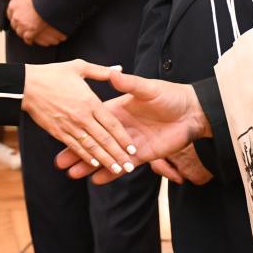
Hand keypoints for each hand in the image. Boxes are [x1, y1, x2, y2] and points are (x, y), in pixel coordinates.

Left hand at [0, 0, 61, 44]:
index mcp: (12, 6)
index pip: (10, 13)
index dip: (14, 14)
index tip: (19, 15)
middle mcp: (16, 16)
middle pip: (14, 23)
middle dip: (18, 24)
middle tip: (25, 23)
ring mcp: (23, 25)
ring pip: (20, 32)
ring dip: (23, 32)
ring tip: (28, 31)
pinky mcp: (31, 31)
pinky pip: (28, 39)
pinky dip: (29, 40)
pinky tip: (32, 40)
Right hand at [22, 60, 136, 174]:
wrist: (26, 85)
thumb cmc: (53, 74)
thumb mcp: (79, 67)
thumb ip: (102, 71)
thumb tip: (119, 69)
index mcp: (90, 101)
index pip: (111, 123)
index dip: (123, 137)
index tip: (133, 148)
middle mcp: (82, 116)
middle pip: (104, 139)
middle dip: (118, 154)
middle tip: (129, 166)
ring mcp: (69, 126)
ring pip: (91, 147)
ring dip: (105, 160)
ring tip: (117, 170)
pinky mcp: (58, 132)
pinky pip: (75, 146)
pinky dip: (85, 156)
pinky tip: (95, 165)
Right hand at [55, 70, 209, 183]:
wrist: (192, 111)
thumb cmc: (170, 95)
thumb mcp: (148, 88)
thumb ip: (130, 83)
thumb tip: (113, 72)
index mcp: (119, 110)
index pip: (95, 122)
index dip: (80, 129)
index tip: (63, 133)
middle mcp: (122, 128)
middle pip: (96, 142)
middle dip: (78, 152)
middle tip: (60, 163)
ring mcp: (131, 143)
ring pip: (107, 156)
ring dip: (90, 165)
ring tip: (72, 174)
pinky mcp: (143, 155)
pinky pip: (123, 165)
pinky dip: (111, 174)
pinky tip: (96, 180)